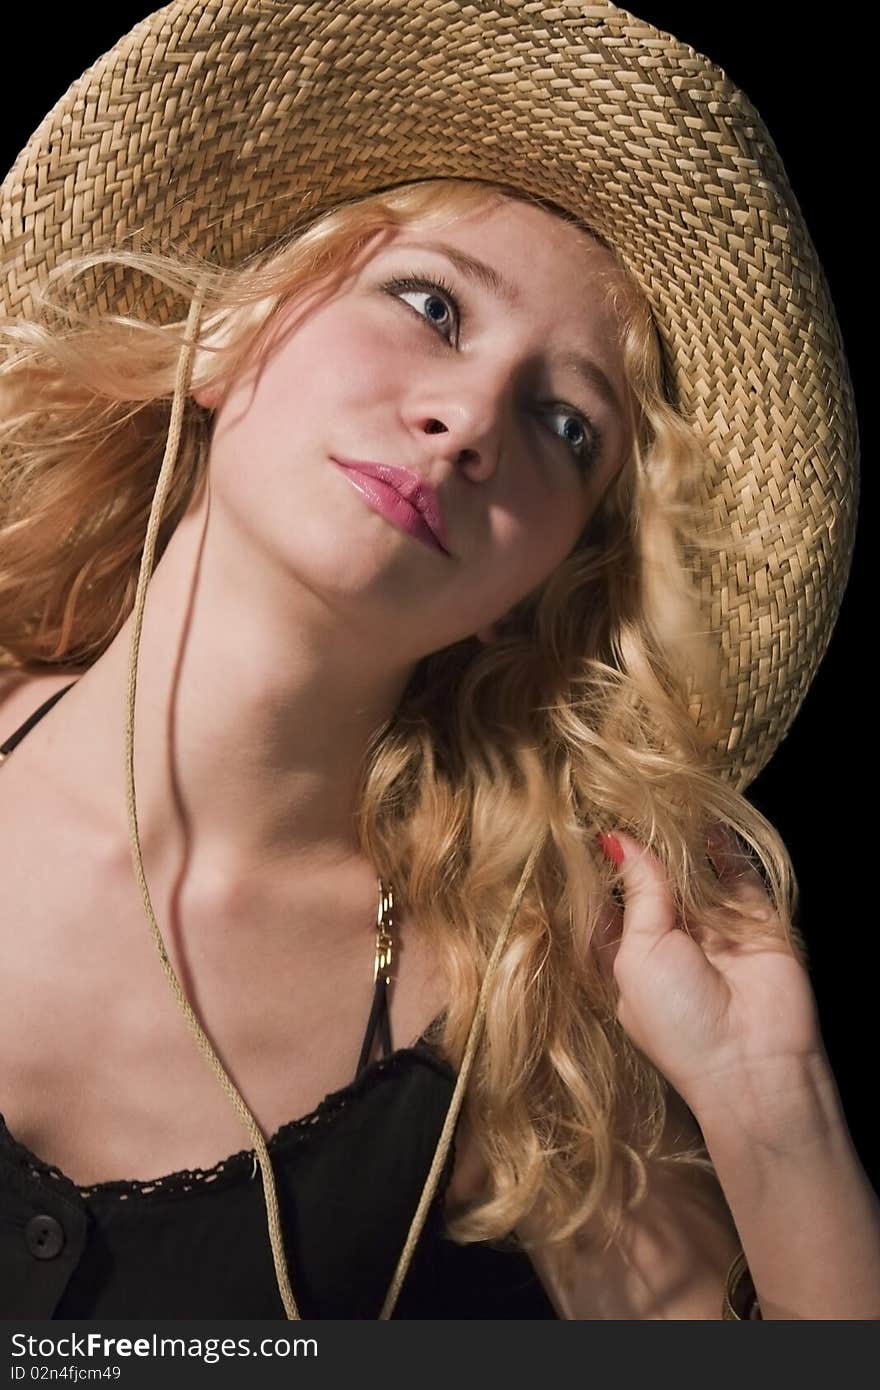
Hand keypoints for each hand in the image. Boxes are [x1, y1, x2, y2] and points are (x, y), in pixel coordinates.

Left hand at [594, 827, 826, 1117]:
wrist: (756, 1063)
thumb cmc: (678, 1017)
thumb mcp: (639, 952)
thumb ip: (638, 892)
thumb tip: (618, 840)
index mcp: (626, 959)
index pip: (605, 905)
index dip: (595, 870)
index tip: (578, 824)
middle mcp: (667, 942)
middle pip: (649, 883)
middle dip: (639, 848)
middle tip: (621, 797)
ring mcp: (711, 929)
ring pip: (691, 874)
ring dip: (679, 842)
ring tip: (660, 798)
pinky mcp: (752, 919)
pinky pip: (736, 873)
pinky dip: (722, 846)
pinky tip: (705, 817)